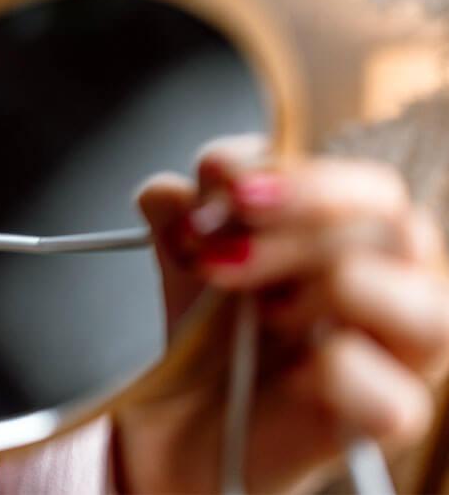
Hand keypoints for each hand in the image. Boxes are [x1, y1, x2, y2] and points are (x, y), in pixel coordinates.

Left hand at [117, 135, 448, 493]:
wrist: (190, 419)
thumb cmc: (213, 329)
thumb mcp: (189, 254)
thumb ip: (181, 213)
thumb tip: (169, 192)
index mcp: (362, 231)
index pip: (366, 183)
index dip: (294, 174)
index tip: (223, 188)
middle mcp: (401, 282)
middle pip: (397, 223)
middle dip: (296, 222)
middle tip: (220, 248)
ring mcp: (409, 353)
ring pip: (422, 303)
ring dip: (323, 291)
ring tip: (260, 311)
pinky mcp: (393, 417)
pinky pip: (390, 394)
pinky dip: (331, 373)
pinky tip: (291, 373)